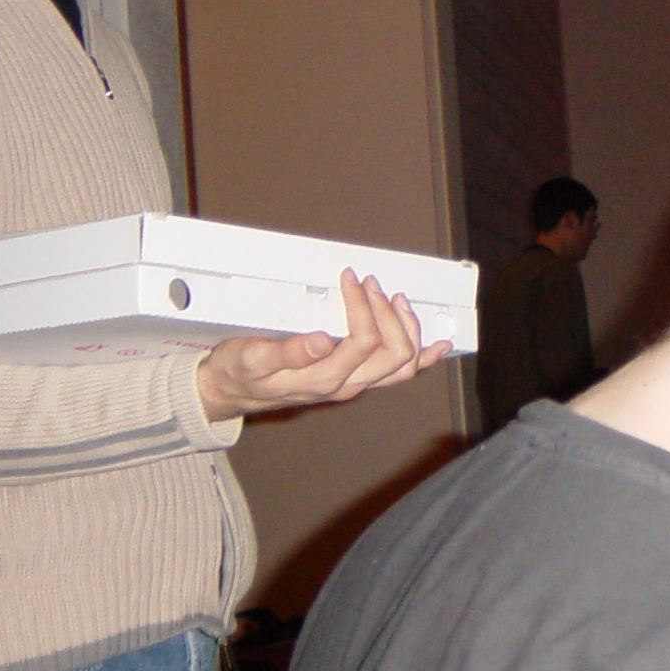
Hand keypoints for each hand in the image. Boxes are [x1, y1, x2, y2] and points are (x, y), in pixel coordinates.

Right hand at [197, 269, 450, 423]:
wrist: (232, 390)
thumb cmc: (240, 371)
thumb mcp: (251, 358)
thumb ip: (286, 352)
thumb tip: (320, 340)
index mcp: (324, 378)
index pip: (363, 341)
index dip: (363, 306)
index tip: (350, 279)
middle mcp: (346, 385)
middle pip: (393, 352)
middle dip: (389, 313)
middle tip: (371, 284)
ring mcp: (355, 384)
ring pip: (403, 364)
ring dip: (408, 328)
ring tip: (397, 298)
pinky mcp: (356, 379)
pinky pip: (398, 374)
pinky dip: (422, 358)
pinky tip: (437, 346)